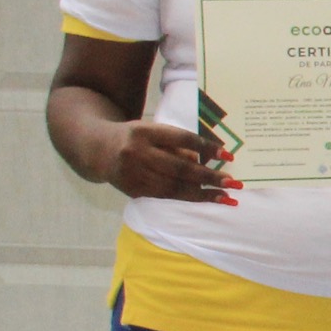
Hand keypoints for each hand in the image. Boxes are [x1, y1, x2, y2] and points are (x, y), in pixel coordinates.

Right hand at [104, 121, 235, 205]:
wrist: (96, 149)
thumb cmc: (135, 138)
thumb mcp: (153, 132)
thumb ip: (177, 145)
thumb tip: (203, 162)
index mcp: (144, 132)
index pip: (181, 139)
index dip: (205, 147)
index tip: (228, 155)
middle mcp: (137, 152)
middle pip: (179, 168)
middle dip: (209, 177)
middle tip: (233, 183)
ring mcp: (133, 173)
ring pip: (173, 187)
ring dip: (203, 194)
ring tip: (226, 197)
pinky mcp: (132, 189)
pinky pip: (165, 195)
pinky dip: (187, 197)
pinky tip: (206, 198)